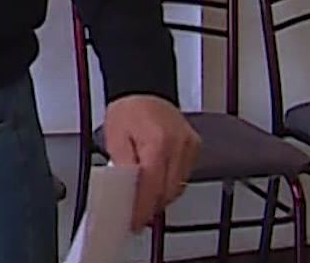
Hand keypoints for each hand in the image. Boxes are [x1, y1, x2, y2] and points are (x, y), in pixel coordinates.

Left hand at [103, 95, 200, 227]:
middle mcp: (178, 144)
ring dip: (161, 197)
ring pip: (178, 186)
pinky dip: (170, 184)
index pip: (152, 187)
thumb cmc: (128, 109)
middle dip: (151, 206)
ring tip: (144, 200)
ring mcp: (189, 146)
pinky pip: (184, 175)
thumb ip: (122, 166)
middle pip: (168, 190)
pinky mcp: (194, 146)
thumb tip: (125, 191)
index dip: (142, 208)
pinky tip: (157, 185)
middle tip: (137, 215)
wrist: (144, 88)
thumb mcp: (114, 137)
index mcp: (158, 142)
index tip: (134, 221)